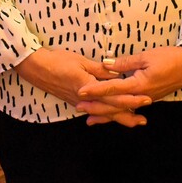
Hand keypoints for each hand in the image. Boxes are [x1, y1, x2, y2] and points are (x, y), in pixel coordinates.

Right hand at [15, 48, 147, 127]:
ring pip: (102, 113)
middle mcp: (85, 99)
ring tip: (133, 122)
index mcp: (89, 87)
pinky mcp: (74, 101)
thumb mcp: (81, 61)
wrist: (36, 68)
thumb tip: (118, 74)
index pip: (114, 96)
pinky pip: (93, 111)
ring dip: (117, 118)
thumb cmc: (58, 61)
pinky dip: (104, 115)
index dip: (130, 99)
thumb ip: (100, 70)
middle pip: (110, 110)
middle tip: (143, 120)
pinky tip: (110, 117)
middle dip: (127, 115)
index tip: (145, 100)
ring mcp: (79, 102)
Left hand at [74, 46, 181, 121]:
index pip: (112, 89)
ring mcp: (147, 99)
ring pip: (123, 109)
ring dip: (106, 113)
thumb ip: (124, 62)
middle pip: (115, 105)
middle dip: (96, 107)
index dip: (95, 90)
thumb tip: (105, 65)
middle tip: (79, 108)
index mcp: (139, 85)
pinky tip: (112, 114)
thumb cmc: (171, 57)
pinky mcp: (150, 97)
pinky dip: (119, 111)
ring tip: (90, 118)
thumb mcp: (146, 56)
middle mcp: (142, 97)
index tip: (80, 91)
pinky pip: (131, 107)